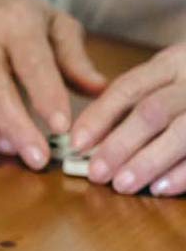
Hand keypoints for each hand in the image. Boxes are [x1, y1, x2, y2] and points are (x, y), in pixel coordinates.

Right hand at [0, 0, 105, 168]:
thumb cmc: (23, 18)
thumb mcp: (57, 25)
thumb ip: (76, 59)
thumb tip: (99, 90)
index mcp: (15, 23)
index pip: (30, 62)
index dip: (45, 96)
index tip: (63, 128)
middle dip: (16, 127)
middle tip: (39, 159)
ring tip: (11, 150)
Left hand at [71, 43, 185, 194]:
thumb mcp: (174, 75)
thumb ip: (139, 98)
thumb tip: (91, 135)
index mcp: (174, 62)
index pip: (129, 87)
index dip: (99, 116)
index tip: (76, 142)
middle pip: (152, 111)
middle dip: (119, 144)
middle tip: (94, 172)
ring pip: (181, 132)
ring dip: (148, 161)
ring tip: (121, 185)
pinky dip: (184, 172)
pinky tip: (161, 188)